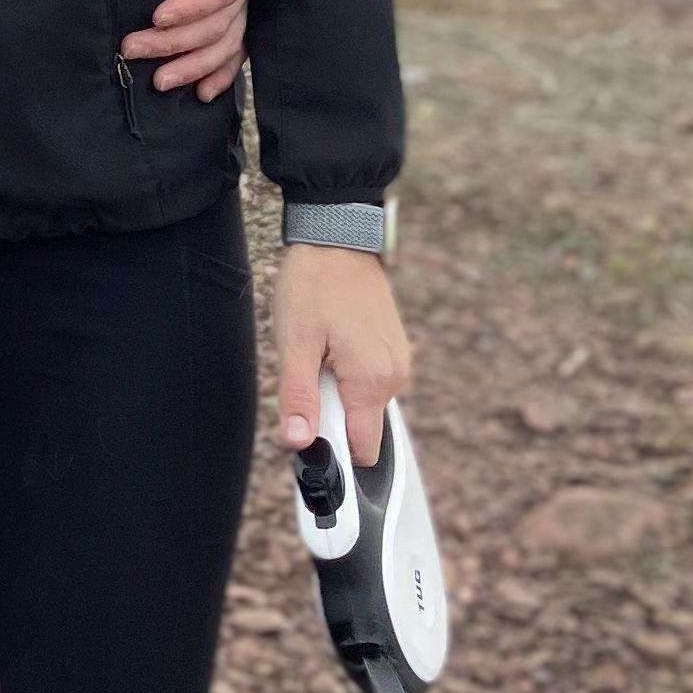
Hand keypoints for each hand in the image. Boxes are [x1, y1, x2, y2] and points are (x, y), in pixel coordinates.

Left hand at [134, 0, 265, 94]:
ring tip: (159, 82)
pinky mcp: (230, 8)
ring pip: (228, 42)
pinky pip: (235, 49)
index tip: (155, 17)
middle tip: (133, 49)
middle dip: (179, 41)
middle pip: (223, 21)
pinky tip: (201, 93)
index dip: (193, 6)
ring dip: (195, 65)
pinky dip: (219, 74)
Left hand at [275, 244, 409, 466]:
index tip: (306, 435)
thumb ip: (299, 398)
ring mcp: (398, 362)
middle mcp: (394, 376)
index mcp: (372, 381)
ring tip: (317, 354)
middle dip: (331, 417)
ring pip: (364, 405)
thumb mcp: (295, 343)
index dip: (332, 453)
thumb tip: (299, 443)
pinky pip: (370, 382)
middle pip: (361, 428)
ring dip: (338, 393)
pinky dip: (348, 377)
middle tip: (306, 376)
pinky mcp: (394, 350)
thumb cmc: (314, 286)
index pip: (362, 450)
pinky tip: (331, 346)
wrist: (338, 239)